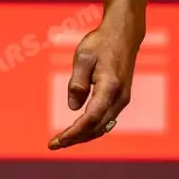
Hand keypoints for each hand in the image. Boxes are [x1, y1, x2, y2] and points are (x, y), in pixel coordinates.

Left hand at [49, 8, 142, 150]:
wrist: (123, 34)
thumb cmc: (101, 43)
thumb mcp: (83, 57)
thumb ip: (77, 82)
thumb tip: (73, 108)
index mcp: (110, 87)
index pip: (91, 118)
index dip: (74, 132)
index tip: (57, 140)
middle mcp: (120, 98)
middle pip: (97, 128)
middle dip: (75, 139)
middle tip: (54, 144)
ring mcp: (122, 100)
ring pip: (102, 127)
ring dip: (83, 136)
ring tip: (62, 141)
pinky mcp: (121, 99)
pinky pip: (105, 120)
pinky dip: (91, 128)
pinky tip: (77, 131)